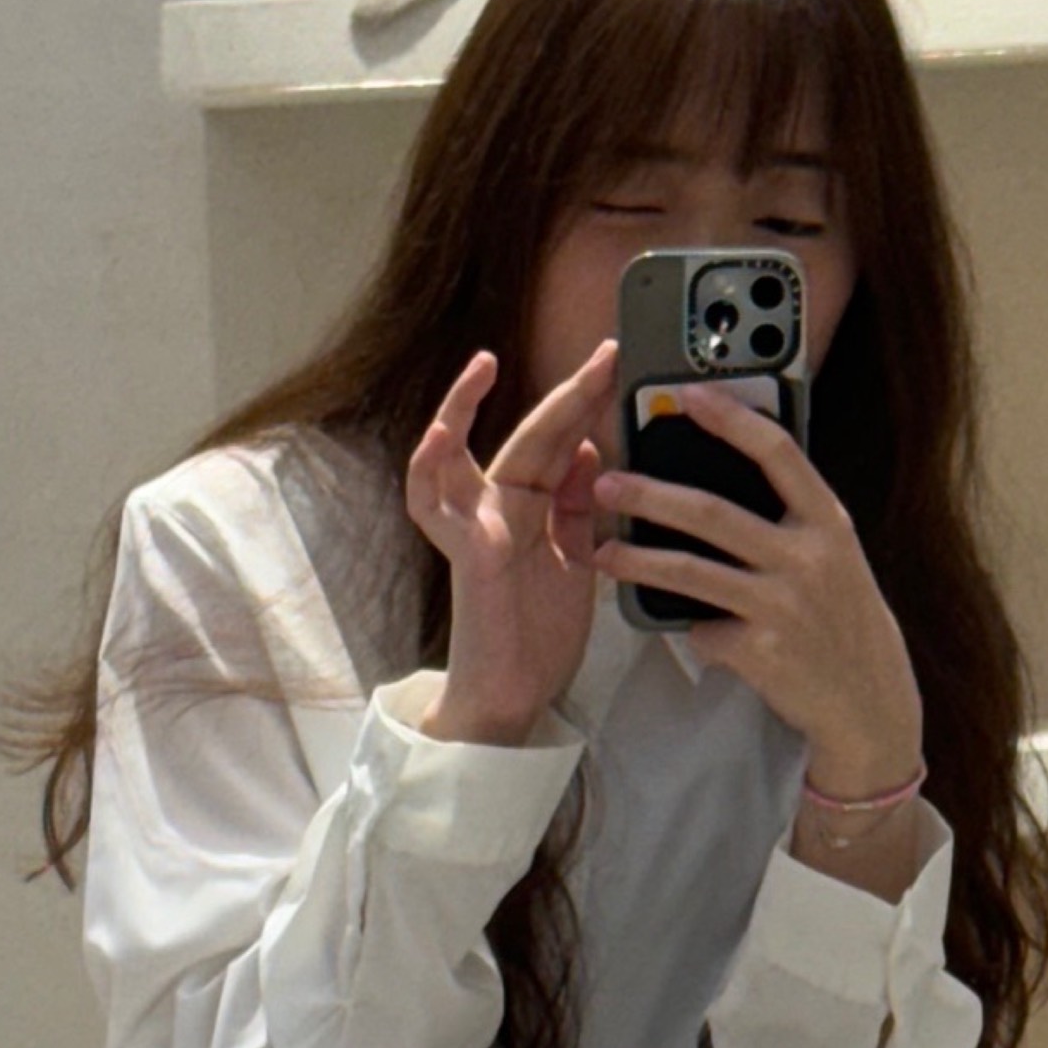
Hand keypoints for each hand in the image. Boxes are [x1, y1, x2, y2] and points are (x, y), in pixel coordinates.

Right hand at [405, 339, 618, 739]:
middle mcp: (498, 508)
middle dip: (566, 393)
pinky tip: (443, 433)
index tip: (614, 363)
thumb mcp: (575, 556)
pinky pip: (434, 504)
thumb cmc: (538, 633)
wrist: (517, 695)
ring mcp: (475, 527)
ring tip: (483, 365)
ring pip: (460, 455)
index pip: (560, 442)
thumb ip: (576, 505)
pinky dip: (432, 466)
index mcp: (530, 507)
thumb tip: (586, 447)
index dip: (586, 402)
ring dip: (464, 407)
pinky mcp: (466, 554)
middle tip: (604, 353)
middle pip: (528, 437)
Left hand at [590, 385, 924, 790]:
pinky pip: (703, 630)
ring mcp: (784, 606)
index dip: (733, 419)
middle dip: (650, 494)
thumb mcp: (834, 556)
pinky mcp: (762, 652)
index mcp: (827, 523)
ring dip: (638, 559)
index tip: (691, 394)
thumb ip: (791, 518)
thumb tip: (728, 474)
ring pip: (691, 572)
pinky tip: (688, 629)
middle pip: (712, 513)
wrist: (869, 700)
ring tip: (604, 552)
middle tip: (607, 482)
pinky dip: (692, 628)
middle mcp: (808, 558)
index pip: (778, 453)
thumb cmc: (841, 618)